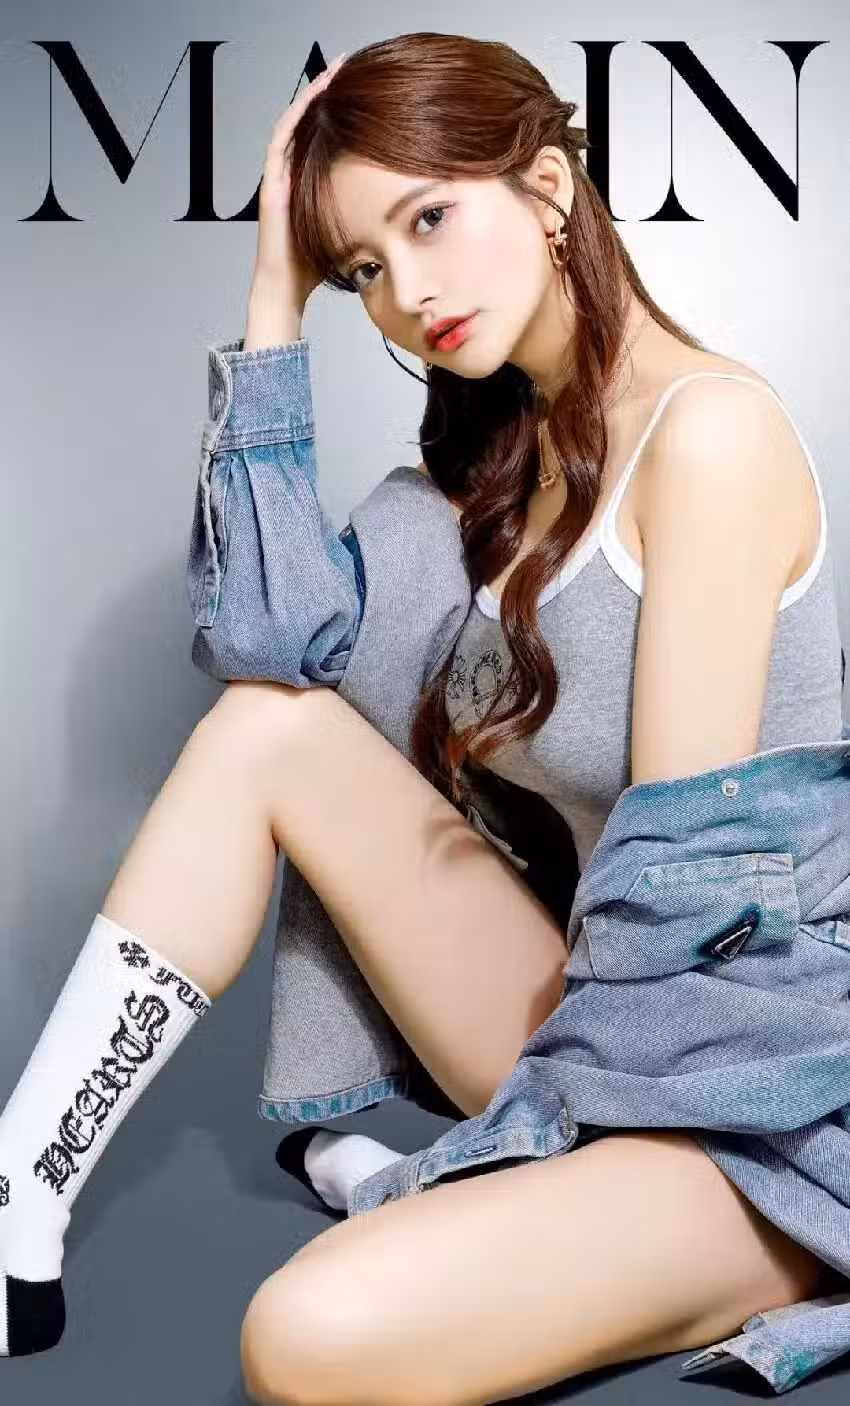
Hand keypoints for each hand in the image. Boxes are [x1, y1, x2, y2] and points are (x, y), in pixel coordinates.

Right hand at [250, 53, 346, 313]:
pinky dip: (296, 116)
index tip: (368, 87)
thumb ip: (367, 210)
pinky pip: (282, 139)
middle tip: (351, 63)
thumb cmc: (316, 265)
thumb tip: (405, 205)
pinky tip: (313, 97)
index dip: (345, 108)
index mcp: (312, 178)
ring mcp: (281, 174)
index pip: (329, 133)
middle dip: (330, 91)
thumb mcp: (350, 227)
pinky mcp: (272, 181)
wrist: (287, 288)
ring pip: (296, 121)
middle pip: (312, 119)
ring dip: (314, 94)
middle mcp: (294, 170)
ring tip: (334, 70)